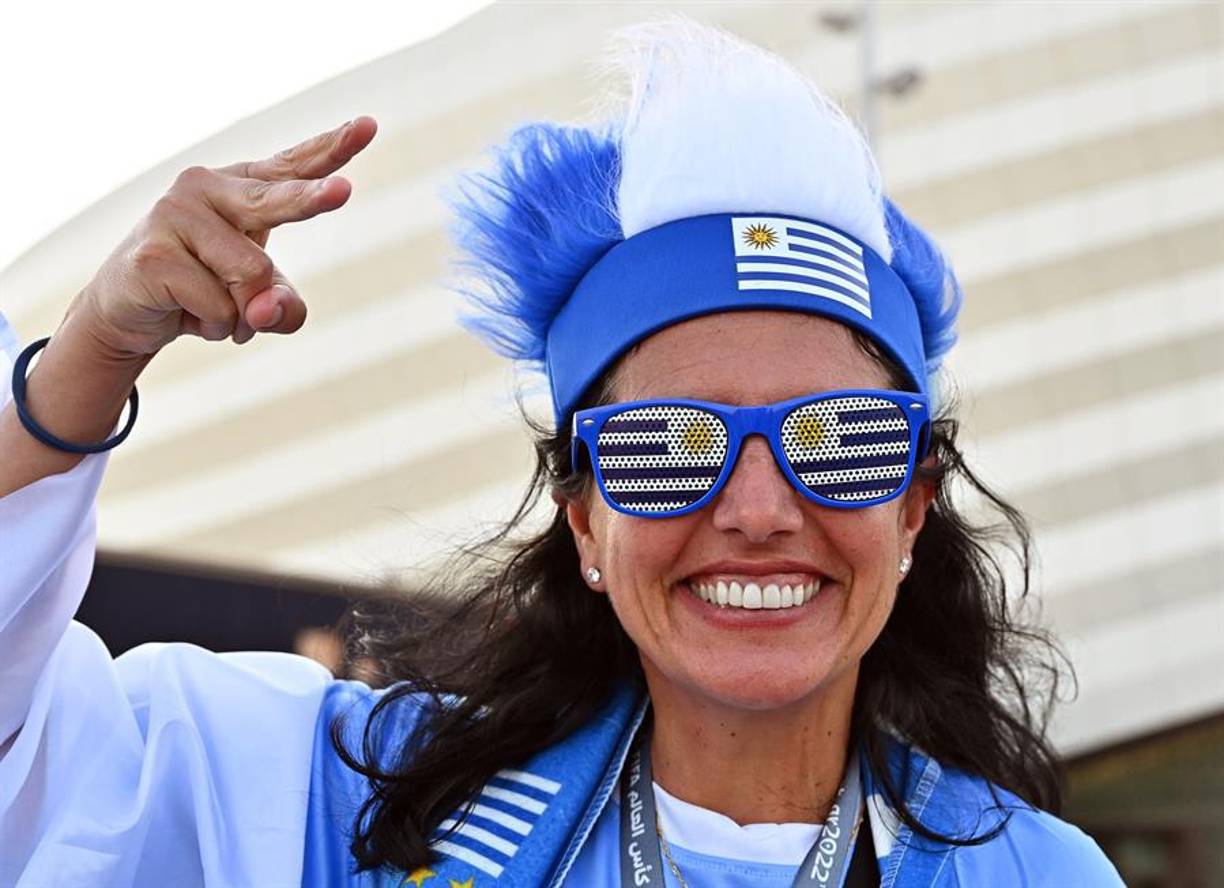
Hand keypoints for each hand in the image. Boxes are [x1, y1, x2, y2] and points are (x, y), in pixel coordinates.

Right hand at [76, 116, 377, 356]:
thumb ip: (283, 307)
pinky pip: (220, 305)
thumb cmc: (203, 293)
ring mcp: (176, 214)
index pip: (292, 166)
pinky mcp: (154, 252)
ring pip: (254, 275)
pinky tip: (185, 313)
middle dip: (311, 200)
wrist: (127, 312)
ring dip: (243, 313)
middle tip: (344, 190)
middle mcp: (207, 187)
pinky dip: (216, 326)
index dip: (331, 148)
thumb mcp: (260, 303)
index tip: (368, 126)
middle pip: (275, 201)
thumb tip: (263, 310)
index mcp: (241, 188)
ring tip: (214, 309)